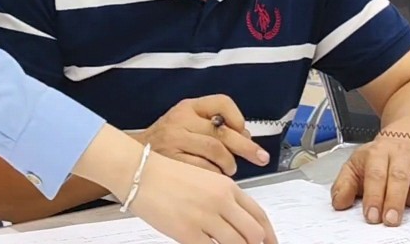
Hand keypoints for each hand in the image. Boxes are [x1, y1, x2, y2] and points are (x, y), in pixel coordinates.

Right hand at [130, 152, 278, 243]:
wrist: (140, 173)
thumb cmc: (166, 175)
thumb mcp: (204, 181)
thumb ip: (223, 200)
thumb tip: (237, 224)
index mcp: (227, 187)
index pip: (259, 216)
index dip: (269, 236)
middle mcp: (221, 201)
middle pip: (253, 234)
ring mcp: (205, 217)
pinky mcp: (188, 232)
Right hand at [135, 95, 269, 174]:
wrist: (133, 158)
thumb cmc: (166, 143)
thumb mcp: (186, 123)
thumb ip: (214, 127)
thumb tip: (247, 139)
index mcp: (188, 107)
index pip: (221, 103)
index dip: (238, 118)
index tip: (244, 131)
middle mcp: (181, 120)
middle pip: (223, 132)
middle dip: (246, 147)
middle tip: (260, 157)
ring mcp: (175, 140)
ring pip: (216, 151)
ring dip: (229, 164)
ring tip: (229, 170)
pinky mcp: (172, 161)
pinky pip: (204, 169)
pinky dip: (215, 175)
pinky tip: (214, 178)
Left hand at [329, 137, 409, 225]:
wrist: (404, 140)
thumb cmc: (378, 160)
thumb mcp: (355, 167)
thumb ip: (344, 186)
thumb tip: (339, 203)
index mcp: (379, 151)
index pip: (375, 174)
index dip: (374, 197)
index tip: (371, 216)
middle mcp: (403, 153)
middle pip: (400, 179)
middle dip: (394, 202)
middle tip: (389, 221)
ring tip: (408, 203)